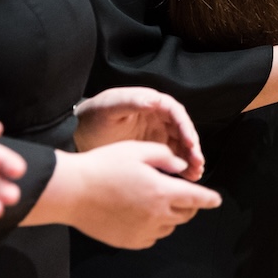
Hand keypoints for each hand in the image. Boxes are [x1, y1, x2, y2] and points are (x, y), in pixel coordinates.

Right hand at [42, 141, 220, 248]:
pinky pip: (151, 238)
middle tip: (182, 194)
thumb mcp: (137, 150)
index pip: (196, 198)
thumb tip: (181, 166)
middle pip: (185, 215)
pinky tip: (142, 215)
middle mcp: (156, 215)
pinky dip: (154, 228)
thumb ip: (165, 156)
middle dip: (190, 205)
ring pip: (169, 227)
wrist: (72, 192)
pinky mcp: (128, 241)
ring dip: (171, 216)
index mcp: (162, 191)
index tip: (216, 200)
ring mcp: (142, 231)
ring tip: (157, 201)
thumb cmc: (103, 165)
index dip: (209, 199)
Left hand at [73, 87, 205, 178]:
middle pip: (182, 130)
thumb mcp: (110, 107)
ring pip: (180, 145)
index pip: (175, 112)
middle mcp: (158, 118)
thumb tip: (153, 100)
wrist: (80, 134)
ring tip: (195, 173)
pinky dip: (180, 167)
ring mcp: (157, 134)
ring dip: (189, 158)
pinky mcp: (153, 150)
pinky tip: (186, 177)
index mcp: (151, 103)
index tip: (190, 142)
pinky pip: (171, 158)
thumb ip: (131, 102)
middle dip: (192, 147)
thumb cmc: (94, 116)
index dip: (185, 127)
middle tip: (197, 162)